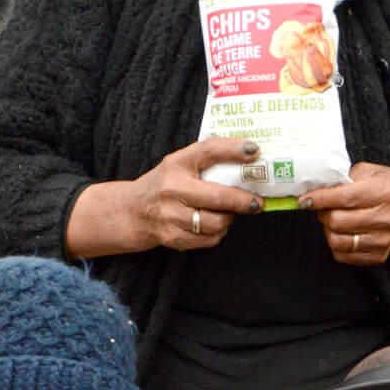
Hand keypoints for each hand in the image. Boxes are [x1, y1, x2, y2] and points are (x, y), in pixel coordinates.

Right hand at [66, 137, 262, 258]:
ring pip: (216, 222)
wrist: (132, 211)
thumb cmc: (164, 184)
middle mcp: (172, 188)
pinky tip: (214, 225)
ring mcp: (171, 215)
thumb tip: (249, 158)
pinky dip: (217, 233)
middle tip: (257, 203)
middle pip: (218, 197)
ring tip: (229, 213)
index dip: (233, 150)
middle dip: (244, 201)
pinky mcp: (172, 237)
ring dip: (229, 219)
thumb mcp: (179, 164)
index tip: (254, 150)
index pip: (208, 150)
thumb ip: (206, 160)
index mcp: (176, 164)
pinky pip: (208, 239)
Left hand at [299, 162, 389, 265]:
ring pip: (337, 241)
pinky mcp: (379, 256)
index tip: (305, 199)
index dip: (320, 199)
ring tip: (333, 219)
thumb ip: (346, 176)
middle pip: (337, 221)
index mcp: (385, 192)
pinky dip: (336, 243)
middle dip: (322, 213)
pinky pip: (344, 256)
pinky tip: (342, 231)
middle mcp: (386, 218)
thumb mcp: (373, 171)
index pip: (345, 198)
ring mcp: (384, 240)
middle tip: (323, 206)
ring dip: (327, 229)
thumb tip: (318, 188)